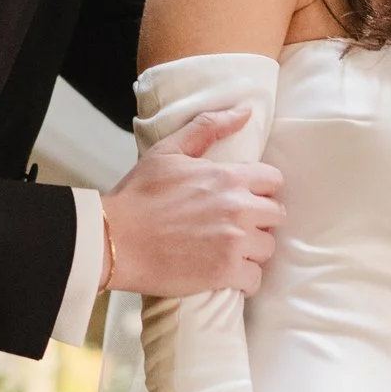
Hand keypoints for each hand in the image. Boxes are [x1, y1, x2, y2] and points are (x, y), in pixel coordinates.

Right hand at [102, 107, 284, 296]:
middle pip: (276, 215)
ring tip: (228, 250)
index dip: (261, 190)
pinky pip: (255, 280)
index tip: (245, 199)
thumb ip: (208, 128)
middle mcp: (238, 209)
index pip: (274, 181)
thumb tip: (245, 111)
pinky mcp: (225, 274)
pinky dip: (243, 279)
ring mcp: (234, 243)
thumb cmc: (138, 196)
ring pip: (268, 248)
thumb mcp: (168, 151)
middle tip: (235, 226)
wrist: (114, 240)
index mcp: (228, 177)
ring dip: (252, 250)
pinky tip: (225, 273)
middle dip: (259, 220)